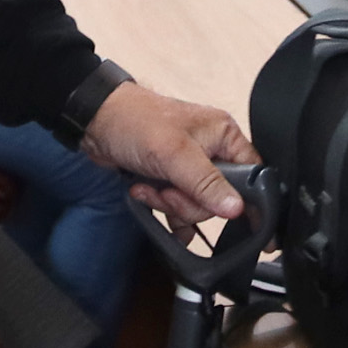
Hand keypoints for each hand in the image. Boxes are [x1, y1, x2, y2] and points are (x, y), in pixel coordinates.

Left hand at [82, 80, 257, 225]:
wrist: (95, 122)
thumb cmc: (134, 121)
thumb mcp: (173, 153)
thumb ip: (206, 183)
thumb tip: (236, 208)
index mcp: (224, 135)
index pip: (252, 175)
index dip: (248, 201)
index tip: (243, 225)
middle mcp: (212, 150)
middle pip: (221, 198)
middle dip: (190, 202)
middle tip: (168, 190)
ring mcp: (190, 166)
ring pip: (197, 206)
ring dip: (171, 205)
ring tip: (151, 188)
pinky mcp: (171, 178)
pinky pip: (179, 207)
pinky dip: (165, 210)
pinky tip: (150, 200)